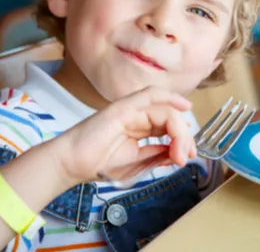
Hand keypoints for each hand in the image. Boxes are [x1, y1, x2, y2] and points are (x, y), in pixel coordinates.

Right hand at [52, 87, 196, 184]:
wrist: (72, 164)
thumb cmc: (99, 164)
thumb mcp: (137, 164)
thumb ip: (158, 155)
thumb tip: (180, 152)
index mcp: (141, 129)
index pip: (170, 128)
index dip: (183, 140)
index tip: (187, 157)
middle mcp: (138, 116)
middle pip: (171, 117)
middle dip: (184, 137)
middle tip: (186, 156)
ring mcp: (130, 110)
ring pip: (165, 109)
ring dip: (179, 129)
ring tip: (181, 150)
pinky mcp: (123, 107)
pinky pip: (150, 95)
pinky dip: (169, 97)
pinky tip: (183, 106)